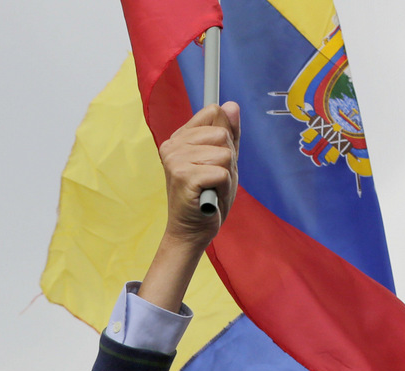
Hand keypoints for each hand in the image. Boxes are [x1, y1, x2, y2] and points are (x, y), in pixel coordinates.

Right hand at [137, 102, 240, 314]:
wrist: (192, 232)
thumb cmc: (207, 197)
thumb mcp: (223, 161)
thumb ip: (230, 134)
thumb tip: (231, 104)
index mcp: (179, 137)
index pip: (213, 112)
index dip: (224, 137)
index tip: (213, 159)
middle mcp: (173, 145)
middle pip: (222, 133)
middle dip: (227, 159)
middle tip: (213, 179)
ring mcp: (175, 160)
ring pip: (224, 153)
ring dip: (225, 176)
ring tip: (211, 189)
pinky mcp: (183, 177)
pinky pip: (221, 172)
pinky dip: (222, 188)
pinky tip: (209, 197)